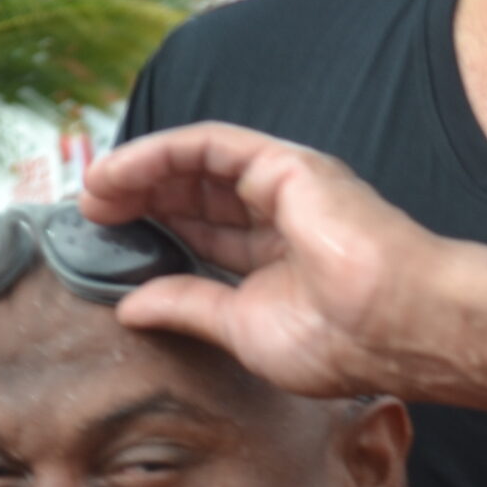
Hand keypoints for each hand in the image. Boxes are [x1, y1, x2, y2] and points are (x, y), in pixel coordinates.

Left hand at [78, 122, 451, 401]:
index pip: (204, 233)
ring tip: (93, 190)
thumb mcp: (241, 330)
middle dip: (140, 198)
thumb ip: (188, 308)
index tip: (108, 243)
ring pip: (196, 165)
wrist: (396, 325)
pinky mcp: (283, 164)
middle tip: (90, 213)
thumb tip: (131, 307)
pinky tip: (119, 172)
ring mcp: (283, 185)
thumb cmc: (342, 341)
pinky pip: (207, 146)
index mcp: (279, 259)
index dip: (156, 232)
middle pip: (195, 194)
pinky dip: (158, 153)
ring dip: (139, 172)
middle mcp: (281, 216)